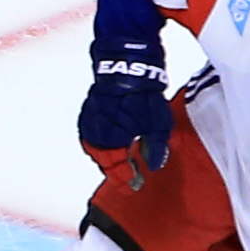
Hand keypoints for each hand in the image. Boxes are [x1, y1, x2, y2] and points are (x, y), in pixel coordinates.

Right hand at [77, 35, 169, 170]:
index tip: (133, 186)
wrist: (128, 64)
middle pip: (103, 159)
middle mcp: (96, 133)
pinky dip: (100, 143)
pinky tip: (110, 144)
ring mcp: (91, 120)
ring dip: (106, 157)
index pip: (116, 167)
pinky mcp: (91, 109)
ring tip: (117, 164)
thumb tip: (154, 164)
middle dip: (114, 171)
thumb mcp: (158, 125)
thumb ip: (155, 148)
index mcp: (111, 140)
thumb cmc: (142, 93)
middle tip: (125, 180)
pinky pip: (92, 134)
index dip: (125, 178)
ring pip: (95, 148)